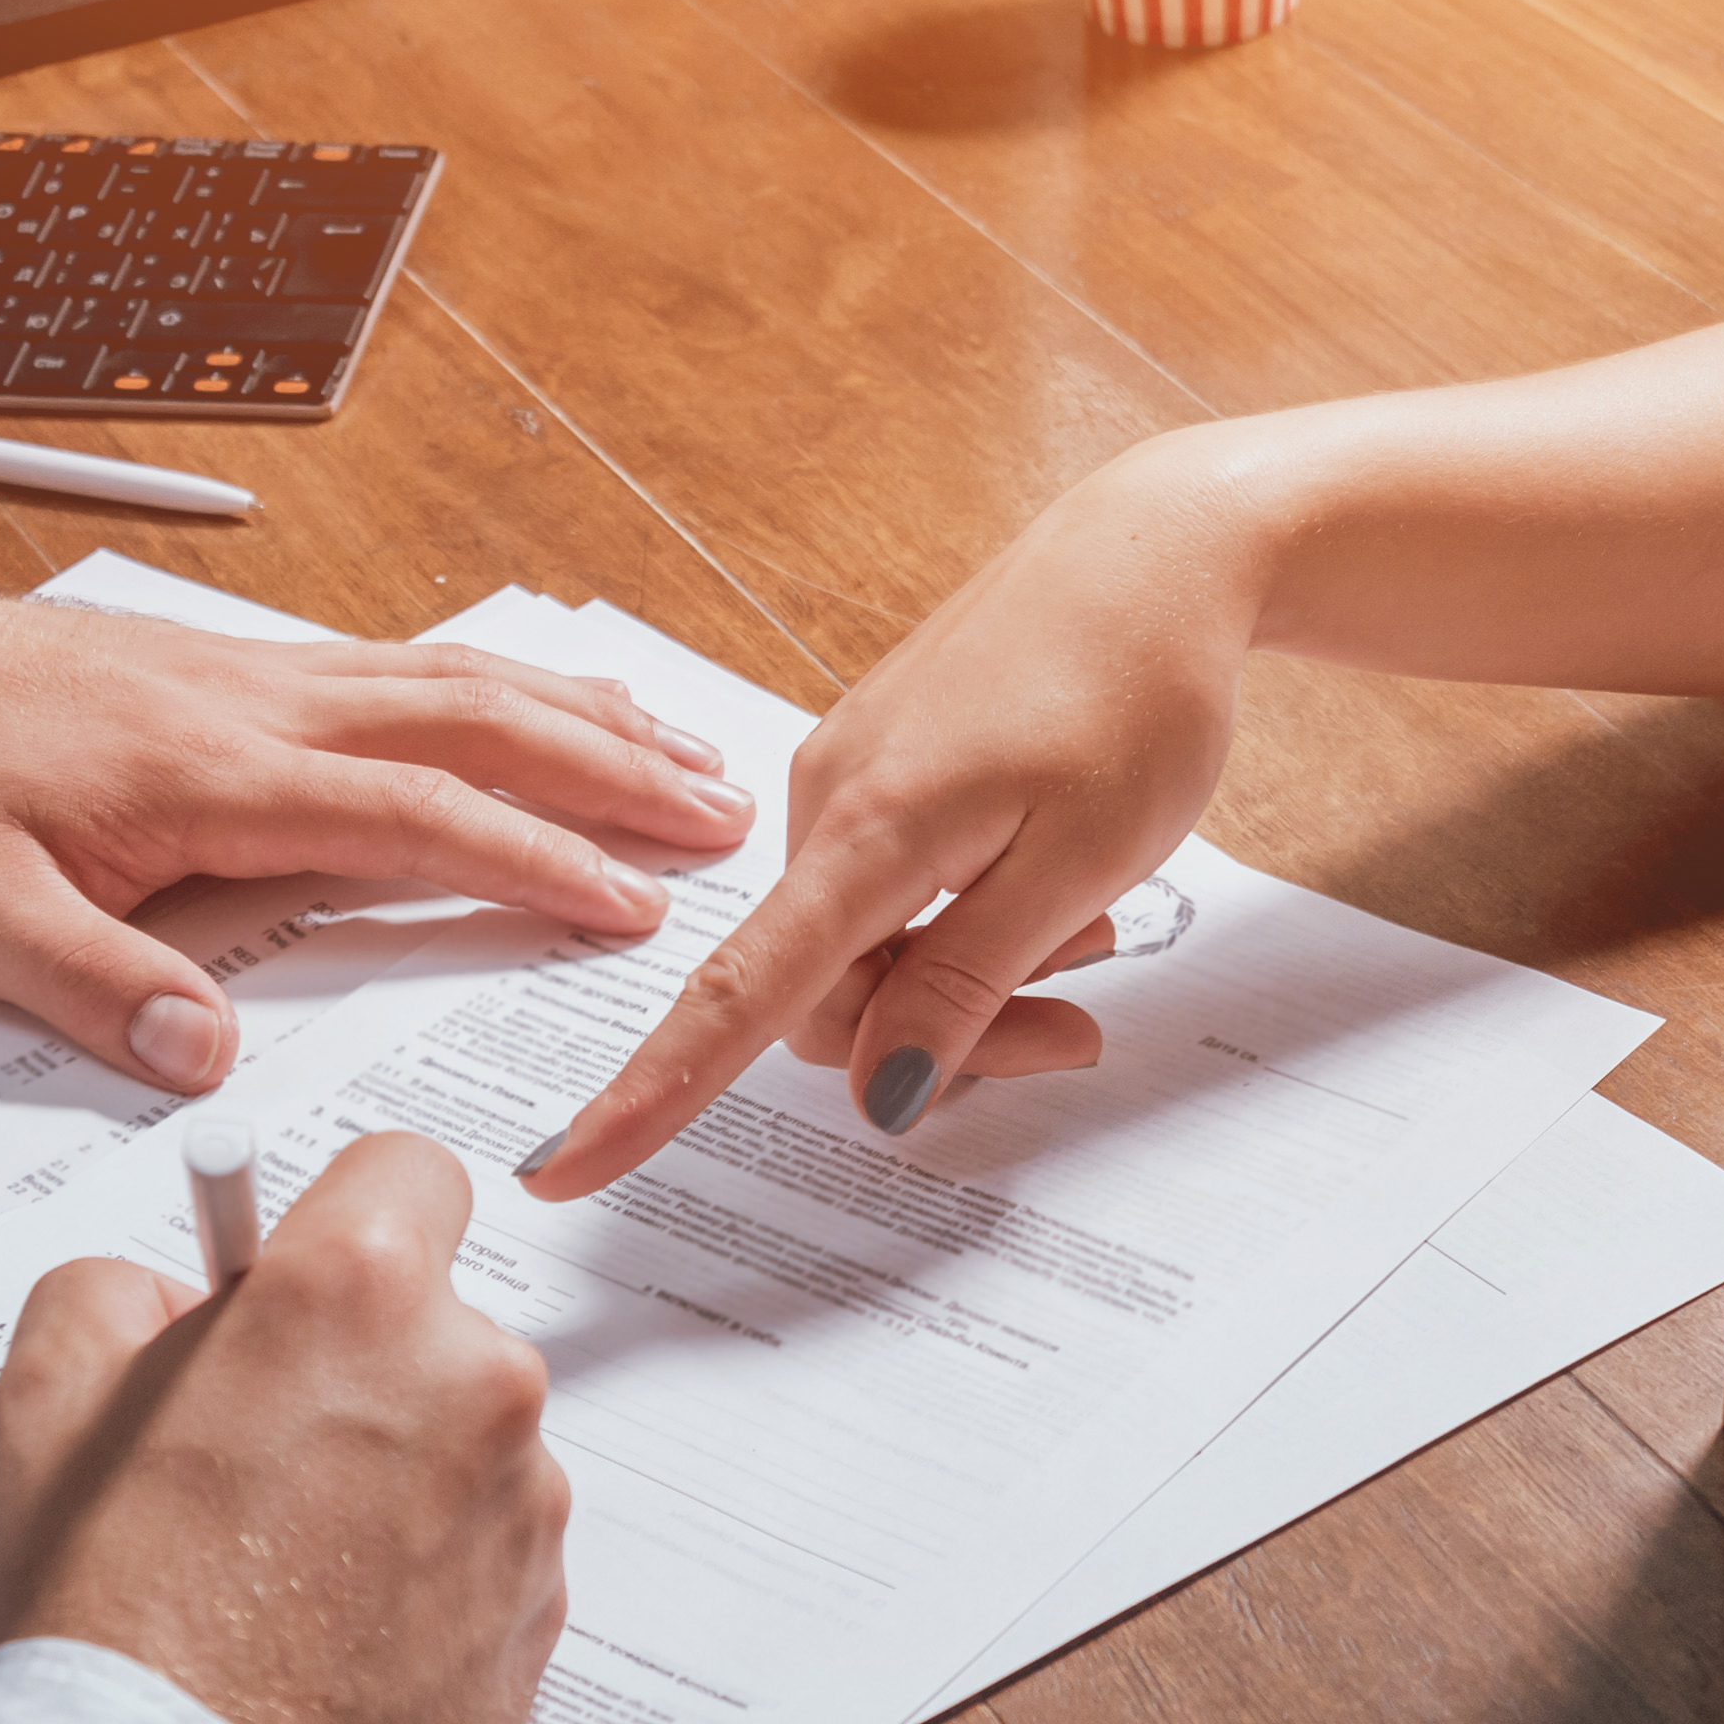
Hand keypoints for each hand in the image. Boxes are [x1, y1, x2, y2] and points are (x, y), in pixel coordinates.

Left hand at [0, 584, 757, 1094]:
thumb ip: (94, 986)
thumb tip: (209, 1061)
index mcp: (211, 772)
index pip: (409, 814)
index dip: (528, 859)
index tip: (629, 905)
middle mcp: (263, 705)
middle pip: (476, 724)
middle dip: (610, 772)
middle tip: (726, 822)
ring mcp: (268, 676)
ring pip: (462, 682)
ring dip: (587, 720)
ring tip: (694, 760)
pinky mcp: (256, 671)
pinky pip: (417, 667)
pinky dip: (516, 686)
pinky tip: (566, 703)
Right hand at [0, 1133, 570, 1723]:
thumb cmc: (101, 1616)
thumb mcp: (37, 1401)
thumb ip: (115, 1294)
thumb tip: (178, 1297)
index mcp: (360, 1296)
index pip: (407, 1174)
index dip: (336, 1225)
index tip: (285, 1291)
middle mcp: (476, 1383)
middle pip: (433, 1327)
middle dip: (354, 1370)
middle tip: (245, 1462)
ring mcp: (526, 1510)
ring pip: (463, 1447)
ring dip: (393, 1480)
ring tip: (275, 1579)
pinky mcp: (543, 1621)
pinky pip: (485, 1558)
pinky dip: (424, 1582)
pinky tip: (327, 1645)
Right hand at [520, 453, 1270, 1194]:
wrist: (1158, 551)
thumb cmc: (1137, 693)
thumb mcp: (1079, 867)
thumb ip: (968, 984)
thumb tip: (876, 1089)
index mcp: (867, 829)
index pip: (737, 996)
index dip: (651, 1096)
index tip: (565, 1171)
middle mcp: (828, 800)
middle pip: (832, 996)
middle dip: (943, 1037)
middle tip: (1078, 1023)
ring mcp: (846, 775)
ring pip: (866, 947)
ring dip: (964, 974)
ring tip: (1091, 926)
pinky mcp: (878, 763)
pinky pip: (885, 889)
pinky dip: (960, 917)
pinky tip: (1049, 883)